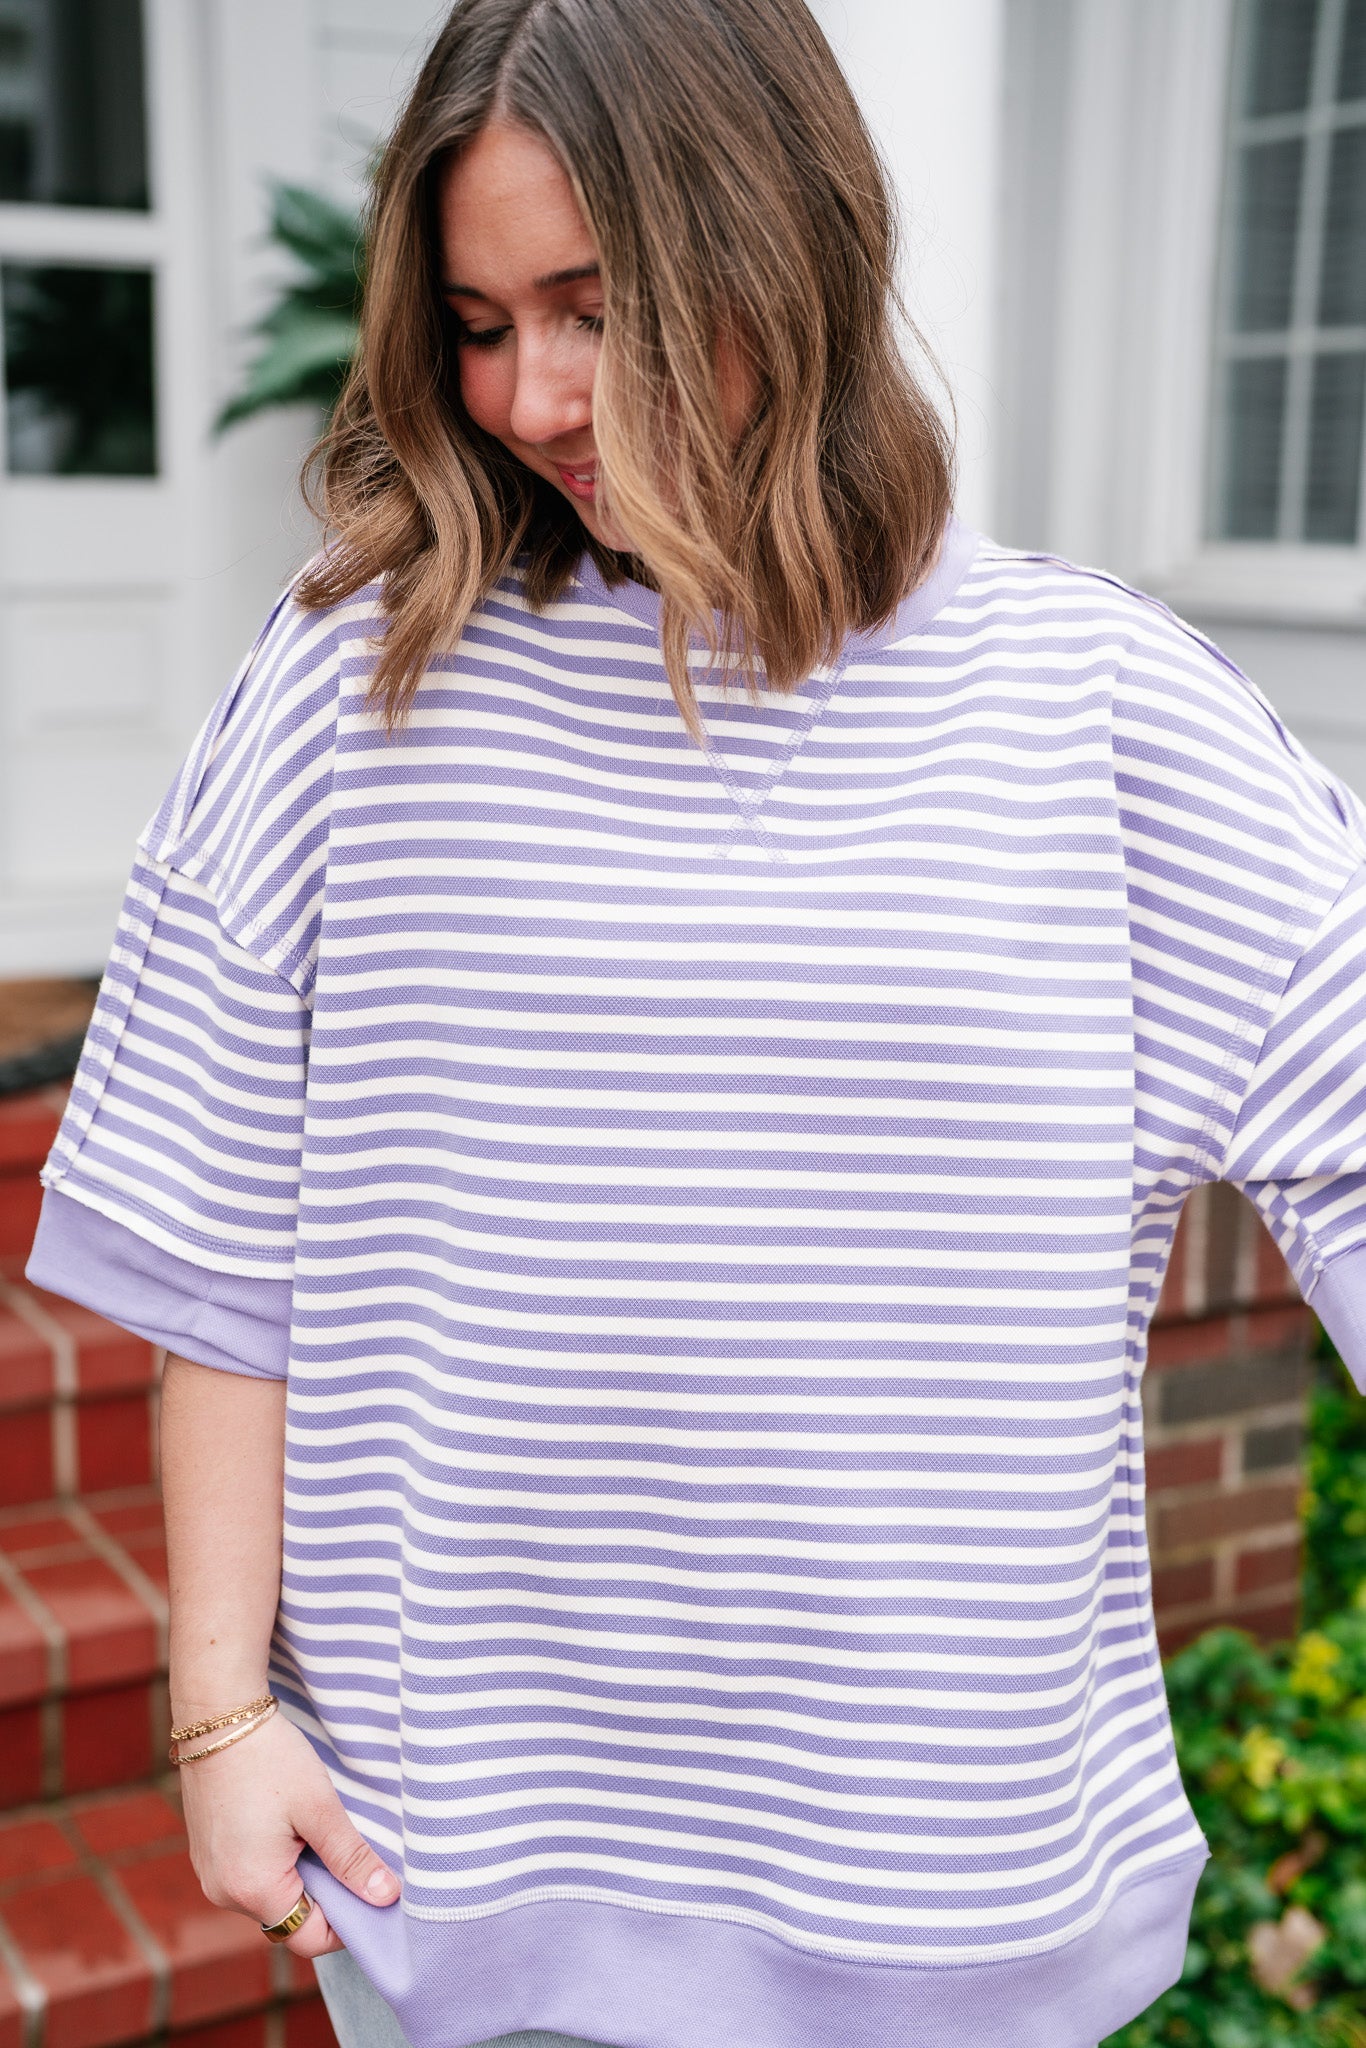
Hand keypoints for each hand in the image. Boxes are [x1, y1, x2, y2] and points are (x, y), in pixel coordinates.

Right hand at [177, 1707, 399, 1955]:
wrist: (217, 1717)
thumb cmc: (270, 1759)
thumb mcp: (320, 1809)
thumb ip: (353, 1859)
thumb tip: (387, 1897)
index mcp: (253, 1890)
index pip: (309, 1938)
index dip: (348, 1921)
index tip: (374, 1890)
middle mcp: (224, 1894)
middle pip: (289, 1918)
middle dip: (325, 1893)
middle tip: (351, 1852)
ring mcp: (211, 1874)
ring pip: (270, 1894)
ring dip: (300, 1874)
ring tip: (320, 1830)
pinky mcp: (207, 1853)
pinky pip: (250, 1874)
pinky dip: (276, 1861)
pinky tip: (290, 1823)